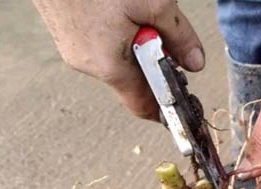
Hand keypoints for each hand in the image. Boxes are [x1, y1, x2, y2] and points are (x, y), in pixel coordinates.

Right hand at [31, 0, 204, 119]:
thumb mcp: (152, 3)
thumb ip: (178, 36)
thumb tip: (195, 63)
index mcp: (110, 66)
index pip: (143, 106)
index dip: (166, 106)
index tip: (184, 98)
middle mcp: (87, 64)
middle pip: (132, 79)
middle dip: (152, 60)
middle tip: (161, 30)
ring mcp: (72, 48)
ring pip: (116, 58)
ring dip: (134, 41)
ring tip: (135, 10)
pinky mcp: (65, 31)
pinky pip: (99, 43)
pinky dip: (116, 31)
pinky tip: (116, 6)